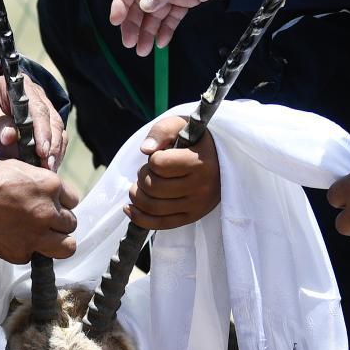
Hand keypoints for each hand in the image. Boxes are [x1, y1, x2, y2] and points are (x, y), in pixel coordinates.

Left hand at [0, 73, 67, 168]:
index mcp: (21, 88)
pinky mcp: (45, 126)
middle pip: (53, 121)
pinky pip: (57, 139)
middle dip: (53, 145)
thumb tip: (11, 137)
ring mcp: (44, 111)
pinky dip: (55, 153)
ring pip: (58, 131)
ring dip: (56, 151)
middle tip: (48, 165)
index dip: (42, 131)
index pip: (38, 109)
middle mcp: (37, 97)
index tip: (42, 151)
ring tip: (50, 169)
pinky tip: (50, 166)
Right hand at [0, 158, 78, 263]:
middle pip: (71, 224)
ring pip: (67, 247)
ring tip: (44, 239)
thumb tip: (53, 199)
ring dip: (58, 242)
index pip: (74, 200)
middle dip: (60, 223)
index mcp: (50, 186)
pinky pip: (35, 256)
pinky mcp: (21, 252)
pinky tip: (13, 239)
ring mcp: (36, 235)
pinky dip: (26, 250)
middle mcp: (48, 211)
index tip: (52, 205)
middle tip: (45, 222)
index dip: (62, 204)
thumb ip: (42, 186)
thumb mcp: (21, 169)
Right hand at [110, 0, 238, 55]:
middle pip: (139, 3)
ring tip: (142, 51)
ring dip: (147, 31)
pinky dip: (165, 30)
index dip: (121, 2)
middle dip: (133, 24)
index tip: (115, 21)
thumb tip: (144, 4)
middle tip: (129, 43)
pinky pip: (171, 18)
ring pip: (154, 14)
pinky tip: (160, 43)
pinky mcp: (186, 1)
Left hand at [127, 115, 219, 229]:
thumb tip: (145, 150)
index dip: (152, 159)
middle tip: (148, 170)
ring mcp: (197, 206)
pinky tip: (129, 208)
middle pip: (153, 187)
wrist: (220, 160)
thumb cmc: (196, 141)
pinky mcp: (192, 217)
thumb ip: (162, 131)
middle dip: (142, 176)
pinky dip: (139, 218)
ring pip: (153, 206)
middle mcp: (201, 187)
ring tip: (139, 186)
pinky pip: (160, 224)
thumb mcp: (181, 125)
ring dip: (137, 195)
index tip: (160, 155)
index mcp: (200, 162)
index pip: (158, 164)